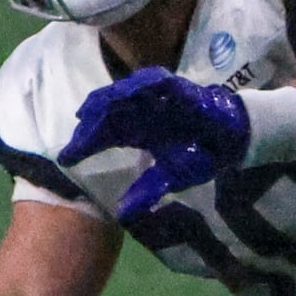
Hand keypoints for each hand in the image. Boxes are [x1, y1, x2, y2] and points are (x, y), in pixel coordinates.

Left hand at [59, 67, 251, 218]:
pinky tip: (125, 93)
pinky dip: (141, 86)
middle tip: (75, 139)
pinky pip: (156, 82)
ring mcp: (155, 99)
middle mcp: (139, 113)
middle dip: (89, 125)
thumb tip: (122, 213)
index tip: (65, 159)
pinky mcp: (176, 88)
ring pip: (123, 94)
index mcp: (134, 131)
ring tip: (89, 113)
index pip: (103, 136)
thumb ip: (147, 191)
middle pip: (106, 114)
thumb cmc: (198, 156)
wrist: (229, 142)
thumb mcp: (170, 178)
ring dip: (106, 101)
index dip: (84, 146)